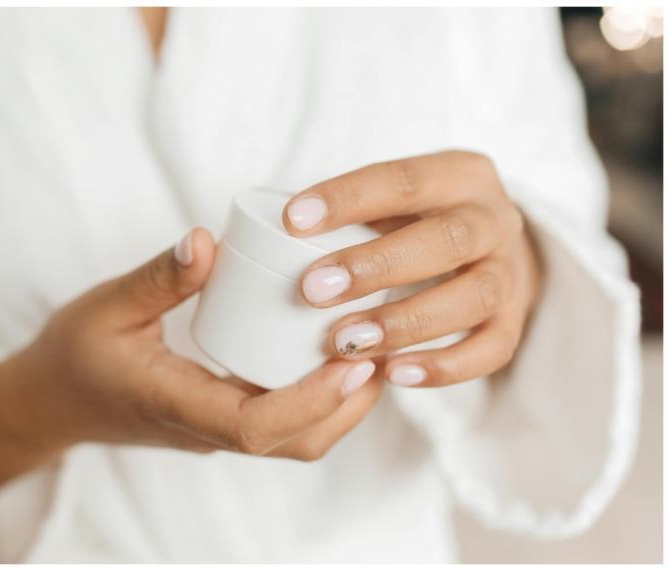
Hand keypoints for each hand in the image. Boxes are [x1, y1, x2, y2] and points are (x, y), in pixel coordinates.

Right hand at [10, 228, 383, 459]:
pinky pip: (282, 421)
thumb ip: (158, 277)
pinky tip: (333, 351)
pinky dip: (320, 397)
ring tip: (372, 347)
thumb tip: (207, 242)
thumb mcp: (106, 306)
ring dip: (341, 403)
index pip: (255, 427)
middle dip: (348, 403)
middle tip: (383, 344)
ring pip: (295, 439)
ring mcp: (216, 429)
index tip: (354, 359)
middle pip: (294, 443)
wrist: (54, 401)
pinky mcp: (222, 417)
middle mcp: (204, 428)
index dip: (313, 400)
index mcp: (174, 405)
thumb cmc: (75, 354)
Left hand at [281, 150, 542, 387]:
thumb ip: (353, 212)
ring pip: (473, 296)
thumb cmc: (419, 223)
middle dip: (376, 266)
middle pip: (445, 240)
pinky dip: (444, 366)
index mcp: (459, 175)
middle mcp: (494, 219)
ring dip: (406, 322)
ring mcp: (511, 273)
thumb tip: (269, 234)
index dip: (348, 199)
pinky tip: (394, 375)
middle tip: (313, 290)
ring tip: (345, 343)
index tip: (292, 221)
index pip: (404, 180)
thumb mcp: (397, 200)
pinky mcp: (515, 322)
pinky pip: (492, 350)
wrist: (494, 249)